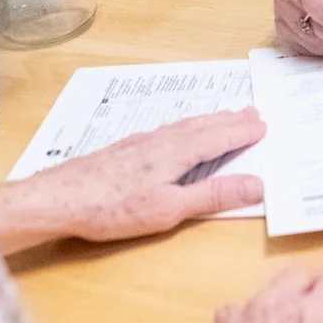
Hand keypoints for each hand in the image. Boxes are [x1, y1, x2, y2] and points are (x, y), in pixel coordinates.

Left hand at [0, 108, 265, 254]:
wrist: (59, 199)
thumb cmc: (113, 208)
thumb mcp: (170, 209)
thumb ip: (212, 195)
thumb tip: (256, 184)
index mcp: (175, 153)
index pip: (217, 138)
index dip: (240, 132)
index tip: (263, 124)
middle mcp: (159, 141)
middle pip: (202, 126)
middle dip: (228, 121)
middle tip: (252, 113)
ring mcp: (140, 143)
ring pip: (183, 126)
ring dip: (208, 121)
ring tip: (223, 117)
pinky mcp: (124, 151)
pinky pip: (166, 131)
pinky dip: (184, 128)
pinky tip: (178, 133)